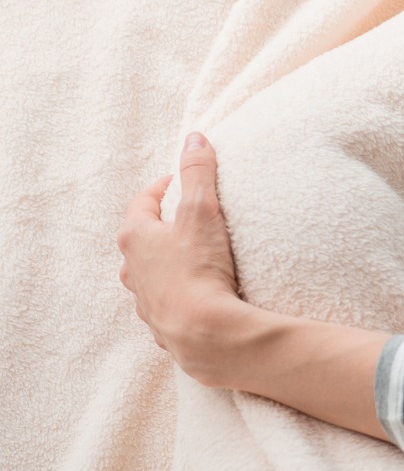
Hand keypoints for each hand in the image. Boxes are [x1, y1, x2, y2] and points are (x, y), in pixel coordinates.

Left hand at [117, 132, 243, 383]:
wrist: (205, 332)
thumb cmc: (199, 268)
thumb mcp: (202, 210)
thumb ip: (198, 172)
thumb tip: (194, 138)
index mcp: (135, 238)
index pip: (142, 203)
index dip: (162, 188)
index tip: (182, 181)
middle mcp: (132, 270)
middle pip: (144, 239)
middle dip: (164, 226)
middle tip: (190, 216)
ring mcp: (145, 300)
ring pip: (152, 274)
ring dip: (169, 262)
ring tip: (197, 256)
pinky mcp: (162, 325)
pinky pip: (167, 302)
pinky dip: (180, 293)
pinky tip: (200, 293)